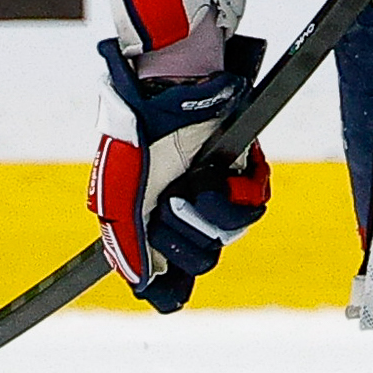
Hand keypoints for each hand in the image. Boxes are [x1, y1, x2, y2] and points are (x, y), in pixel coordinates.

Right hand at [88, 35, 269, 312]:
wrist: (168, 84)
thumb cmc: (135, 133)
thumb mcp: (118, 192)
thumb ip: (126, 242)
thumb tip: (142, 287)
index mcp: (149, 220)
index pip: (168, 275)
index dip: (172, 286)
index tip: (173, 289)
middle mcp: (183, 211)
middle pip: (200, 260)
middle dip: (188, 237)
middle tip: (173, 202)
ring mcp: (214, 192)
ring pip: (227, 235)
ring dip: (212, 213)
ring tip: (196, 182)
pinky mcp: (243, 173)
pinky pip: (253, 204)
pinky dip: (239, 195)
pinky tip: (218, 174)